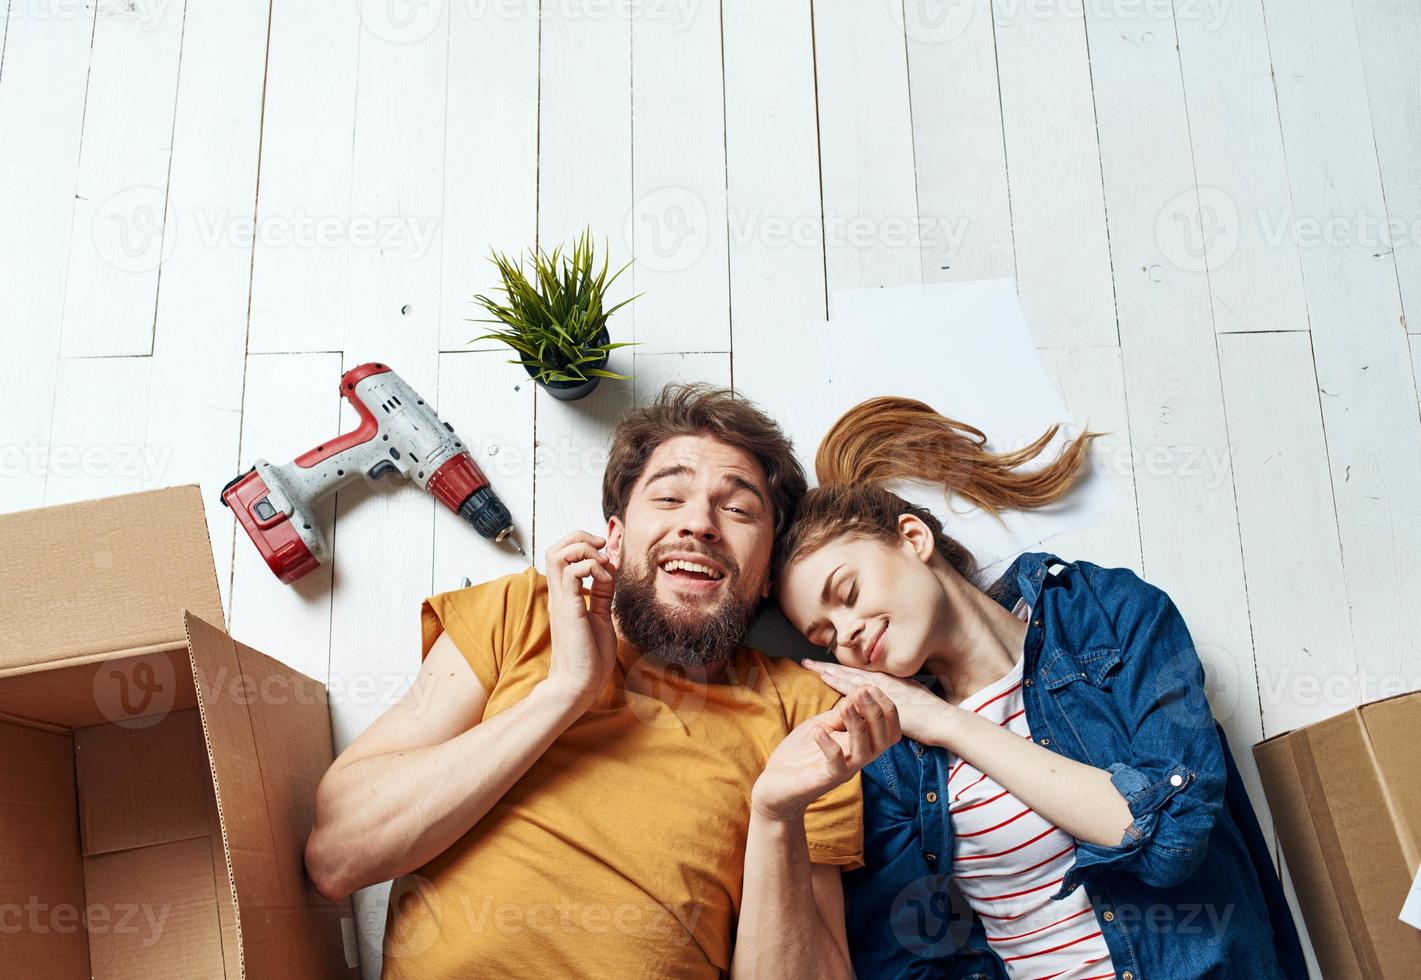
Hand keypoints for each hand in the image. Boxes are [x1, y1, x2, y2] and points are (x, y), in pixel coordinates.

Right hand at [542, 531, 617, 711]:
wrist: (580, 685)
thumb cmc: (589, 657)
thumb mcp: (602, 616)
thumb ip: (604, 593)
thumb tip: (610, 569)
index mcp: (565, 595)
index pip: (561, 554)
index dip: (581, 543)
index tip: (605, 552)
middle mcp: (559, 594)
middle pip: (555, 548)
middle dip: (578, 537)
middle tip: (601, 547)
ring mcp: (562, 600)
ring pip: (558, 554)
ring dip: (584, 549)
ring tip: (602, 564)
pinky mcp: (569, 609)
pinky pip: (573, 573)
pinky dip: (592, 567)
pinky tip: (605, 580)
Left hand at [751, 686, 899, 820]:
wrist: (775, 785)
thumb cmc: (800, 754)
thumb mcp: (822, 725)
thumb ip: (841, 712)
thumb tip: (861, 689)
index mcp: (860, 744)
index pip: (889, 729)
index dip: (886, 707)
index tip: (870, 687)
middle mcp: (857, 758)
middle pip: (884, 739)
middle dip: (877, 713)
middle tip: (863, 692)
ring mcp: (844, 770)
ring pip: (865, 751)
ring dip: (857, 725)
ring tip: (846, 706)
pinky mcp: (826, 779)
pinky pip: (837, 765)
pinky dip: (830, 746)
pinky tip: (818, 731)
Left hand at [801, 660, 953, 745]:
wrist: (945, 721)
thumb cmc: (930, 714)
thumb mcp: (908, 701)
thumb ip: (891, 699)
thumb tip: (880, 700)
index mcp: (887, 683)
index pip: (856, 673)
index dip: (838, 668)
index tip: (820, 665)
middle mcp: (883, 683)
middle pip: (850, 672)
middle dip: (828, 667)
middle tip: (807, 661)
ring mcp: (883, 691)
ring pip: (851, 678)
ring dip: (832, 672)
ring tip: (813, 668)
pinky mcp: (884, 701)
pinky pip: (859, 691)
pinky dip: (843, 685)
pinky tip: (829, 681)